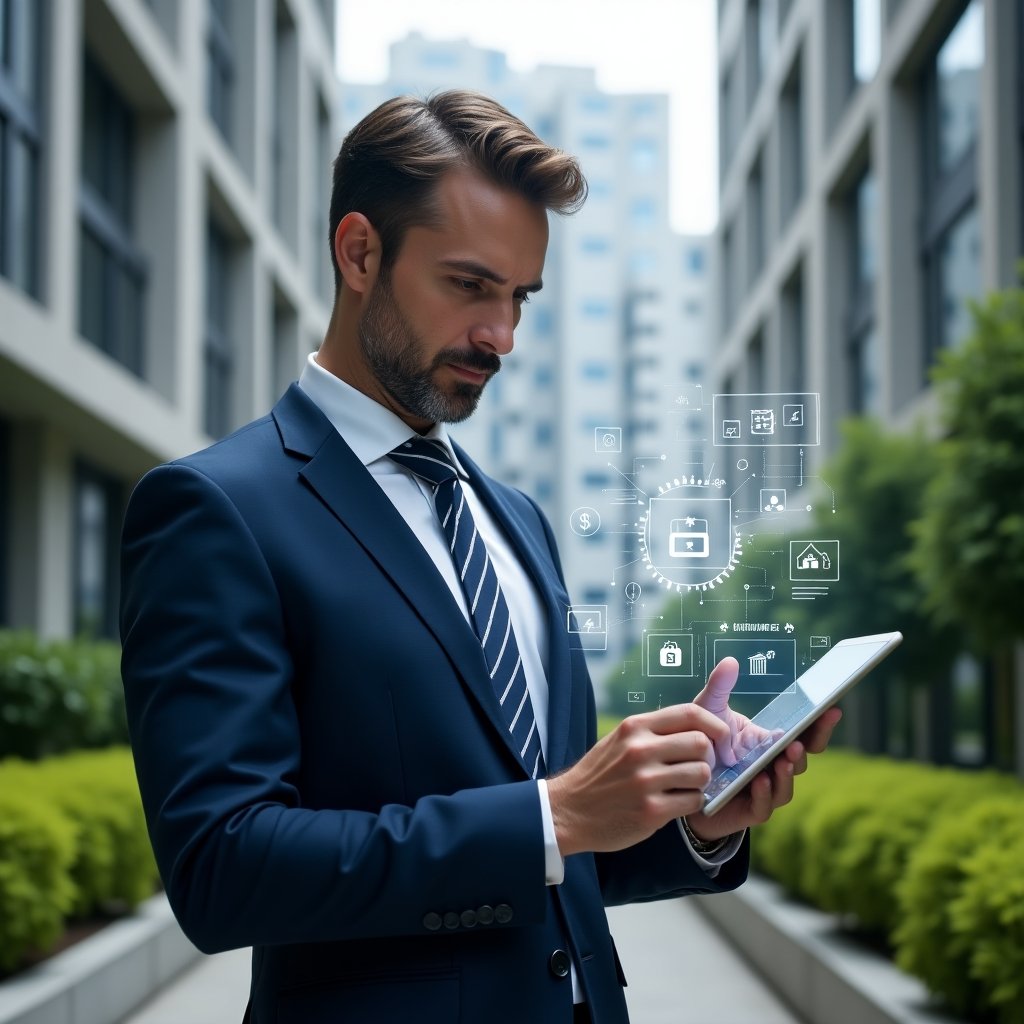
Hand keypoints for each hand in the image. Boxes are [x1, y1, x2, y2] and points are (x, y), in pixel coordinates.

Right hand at [547, 703, 731, 856]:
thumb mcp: (620, 739)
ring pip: (702, 773)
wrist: (568, 810)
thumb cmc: (599, 774)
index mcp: (635, 727)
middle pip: (701, 743)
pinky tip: (677, 802)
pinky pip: (694, 801)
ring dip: (702, 782)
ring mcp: (645, 781)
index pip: (690, 712)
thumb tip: (696, 723)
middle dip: (709, 756)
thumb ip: (653, 730)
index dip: (714, 724)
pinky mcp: (651, 811)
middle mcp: (640, 750)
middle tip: (699, 766)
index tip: (721, 736)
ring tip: (686, 785)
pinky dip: (692, 802)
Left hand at [684, 657, 842, 841]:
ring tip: (785, 757)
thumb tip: (731, 660)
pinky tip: (759, 779)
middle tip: (803, 736)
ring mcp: (764, 789)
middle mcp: (772, 766)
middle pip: (802, 758)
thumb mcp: (707, 711)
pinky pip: (764, 805)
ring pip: (787, 784)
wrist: (680, 783)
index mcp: (769, 742)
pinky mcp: (749, 809)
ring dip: (789, 771)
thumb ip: (720, 687)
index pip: (803, 734)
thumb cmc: (700, 745)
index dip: (820, 723)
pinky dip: (765, 793)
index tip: (832, 708)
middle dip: (809, 746)